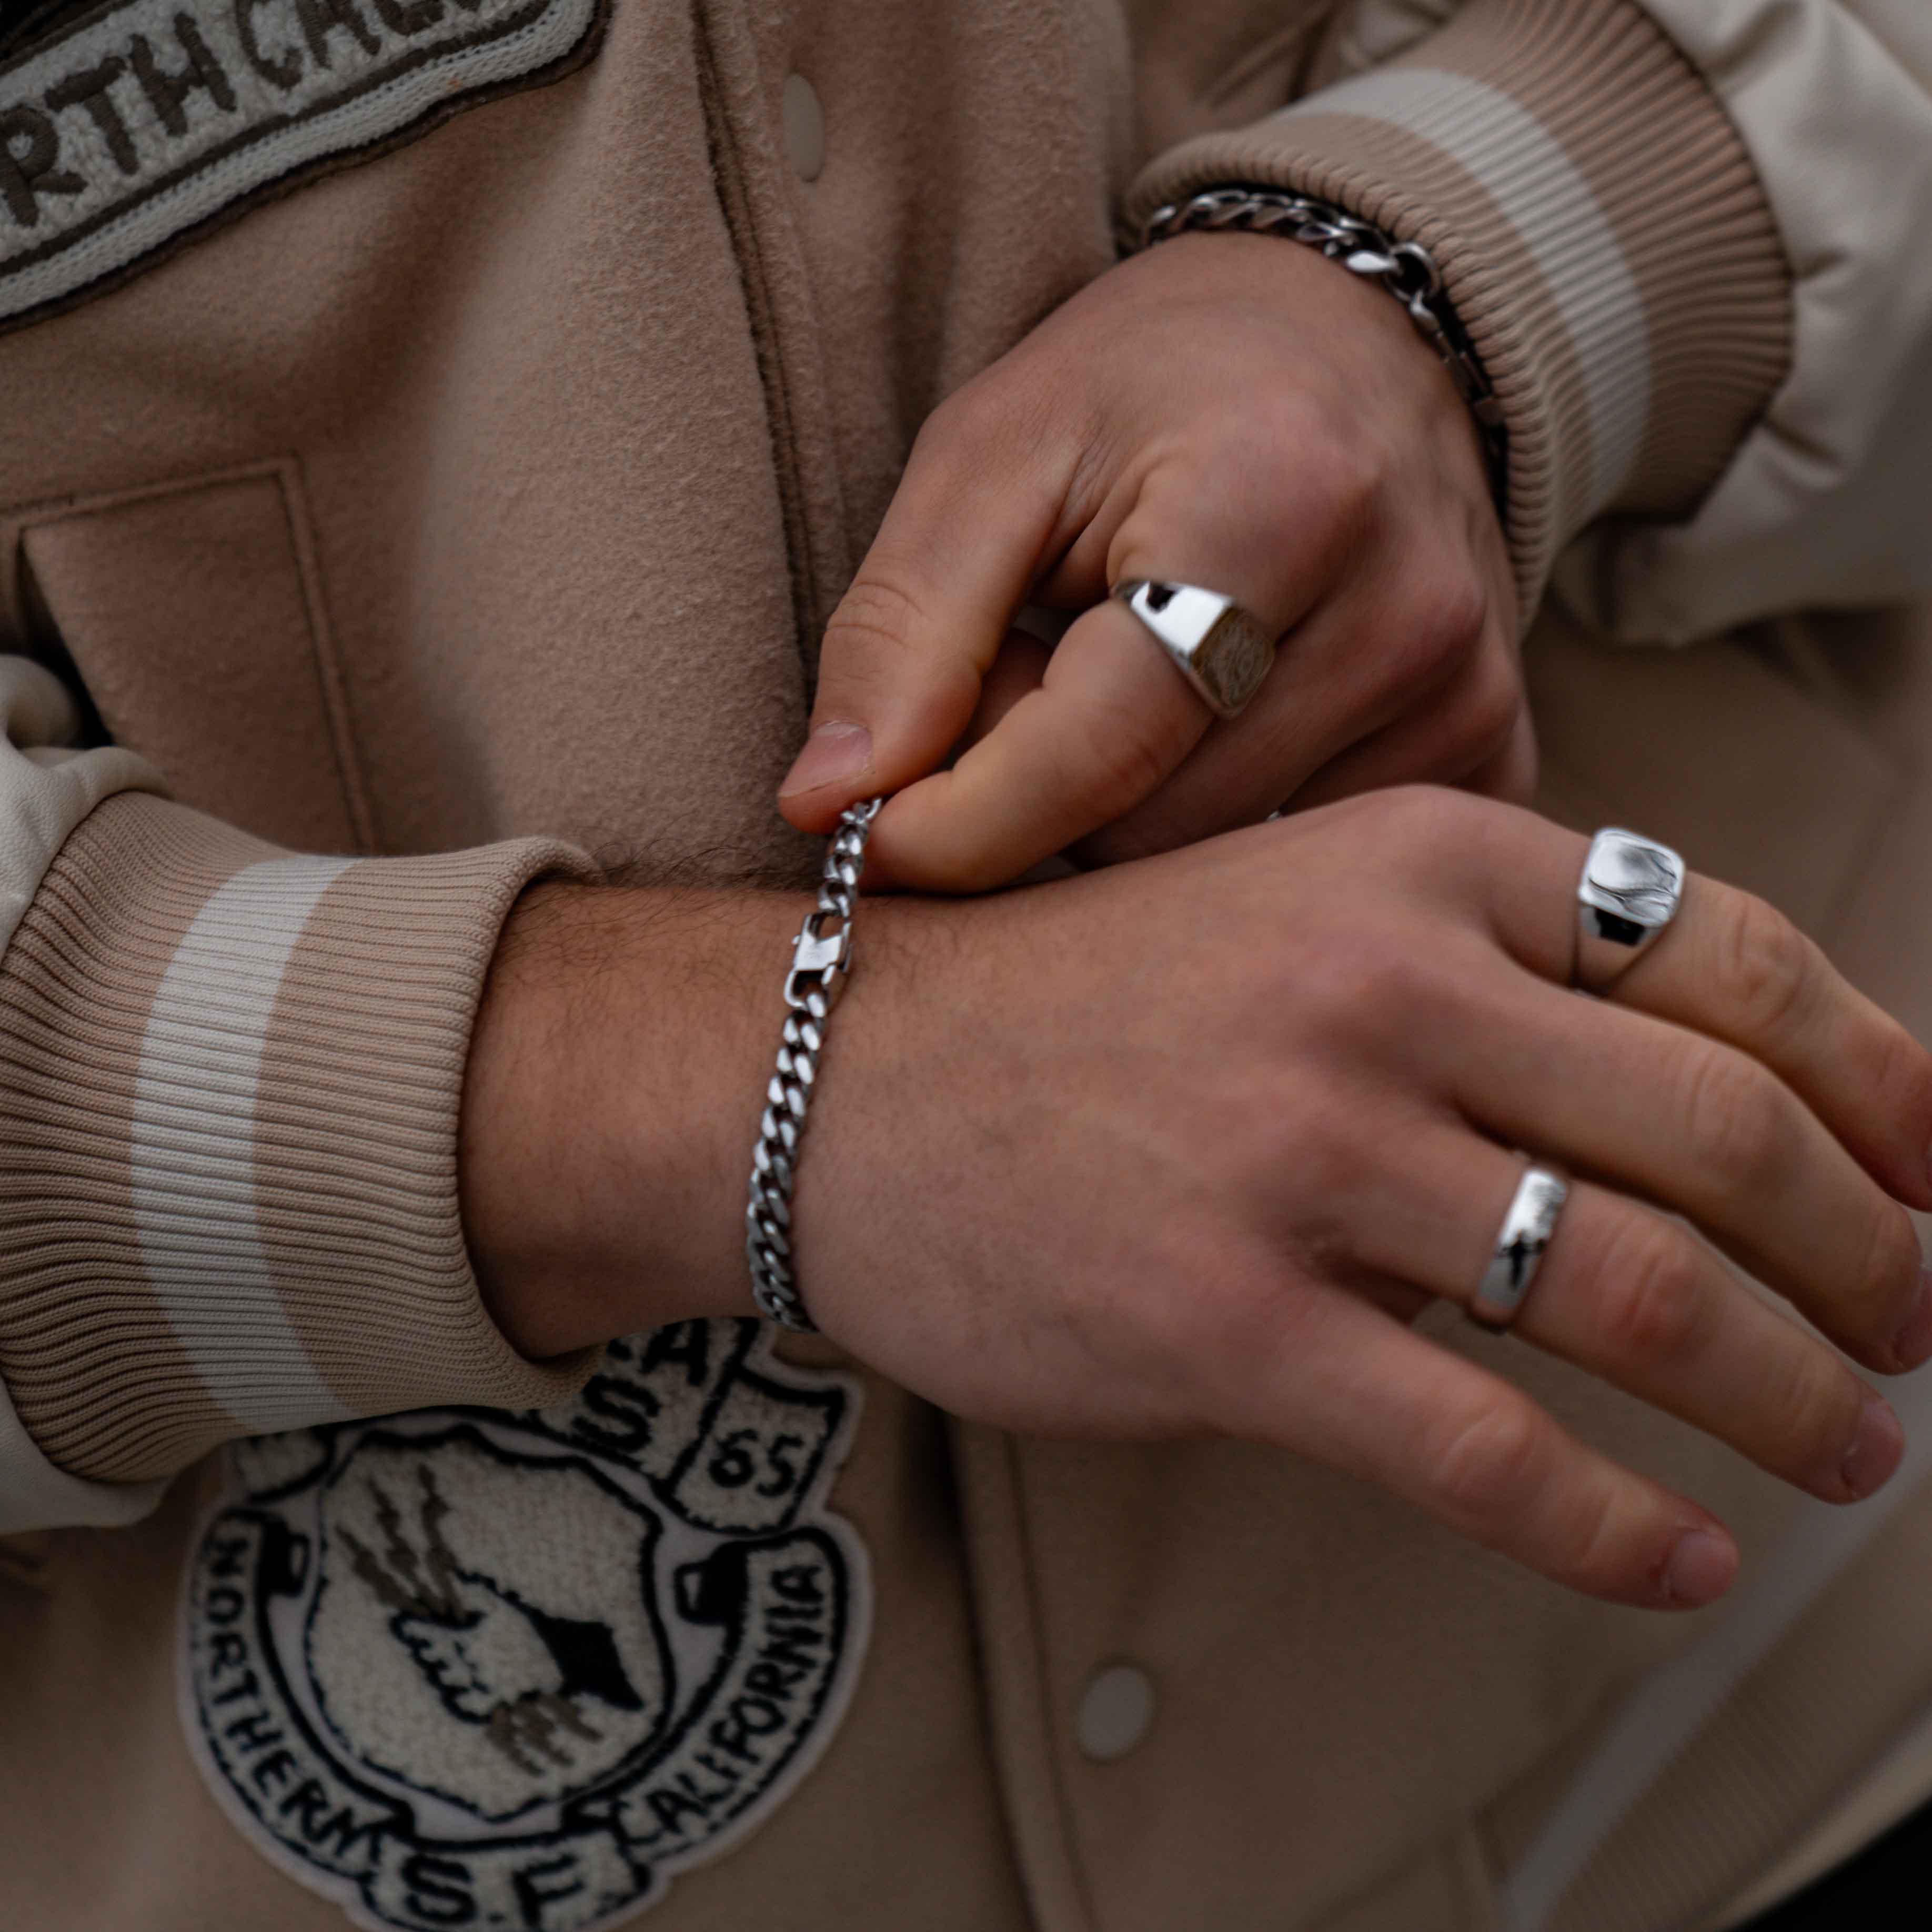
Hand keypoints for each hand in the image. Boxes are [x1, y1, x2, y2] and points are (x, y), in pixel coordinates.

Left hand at [778, 231, 1524, 888]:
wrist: (1348, 335)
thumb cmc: (1151, 388)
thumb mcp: (991, 456)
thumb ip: (904, 631)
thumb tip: (825, 806)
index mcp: (1278, 507)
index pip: (1094, 752)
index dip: (954, 824)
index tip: (864, 837)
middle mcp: (1404, 613)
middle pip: (1152, 833)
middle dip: (1044, 798)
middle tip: (1028, 687)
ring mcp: (1465, 694)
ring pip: (1222, 867)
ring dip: (1127, 811)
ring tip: (1125, 688)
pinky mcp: (1490, 748)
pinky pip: (1308, 865)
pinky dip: (1223, 822)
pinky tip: (1215, 728)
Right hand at [791, 790, 1931, 1607]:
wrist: (838, 1072)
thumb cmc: (1074, 1000)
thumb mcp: (1285, 897)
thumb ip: (1474, 960)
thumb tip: (1686, 1091)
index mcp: (1413, 865)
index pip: (1733, 957)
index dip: (1881, 1083)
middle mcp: (1379, 991)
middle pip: (1723, 1137)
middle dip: (1871, 1258)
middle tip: (1912, 1329)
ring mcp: (1304, 1159)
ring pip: (1638, 1295)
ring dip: (1787, 1392)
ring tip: (1846, 1448)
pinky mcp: (1228, 1326)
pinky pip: (1488, 1449)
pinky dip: (1619, 1526)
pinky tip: (1681, 1556)